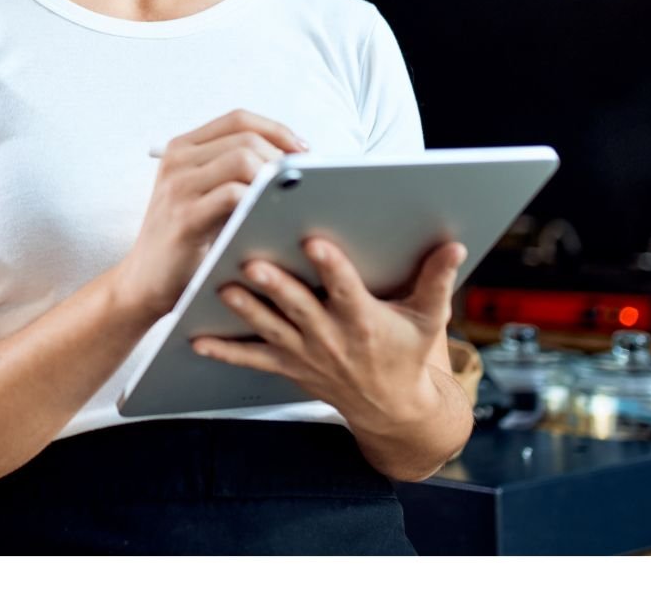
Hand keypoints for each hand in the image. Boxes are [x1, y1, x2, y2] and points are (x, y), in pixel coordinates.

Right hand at [111, 109, 306, 320]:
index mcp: (182, 148)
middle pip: (245, 137)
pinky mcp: (185, 217)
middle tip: (301, 183)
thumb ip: (233, 172)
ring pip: (243, 159)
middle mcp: (177, 160)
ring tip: (288, 200)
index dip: (277, 130)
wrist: (144, 282)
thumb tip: (293, 162)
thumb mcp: (203, 195)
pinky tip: (270, 217)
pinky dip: (259, 201)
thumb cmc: (186, 241)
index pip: (239, 119)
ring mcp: (178, 186)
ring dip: (273, 178)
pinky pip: (234, 194)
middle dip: (281, 157)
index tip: (302, 152)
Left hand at [192, 237, 466, 431]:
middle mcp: (330, 337)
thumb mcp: (428, 318)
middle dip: (276, 287)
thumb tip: (454, 245)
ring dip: (244, 310)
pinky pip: (251, 358)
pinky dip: (224, 350)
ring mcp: (305, 353)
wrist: (391, 409)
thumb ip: (437, 280)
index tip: (314, 241)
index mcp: (364, 320)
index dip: (331, 267)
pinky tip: (195, 339)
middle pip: (299, 308)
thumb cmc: (407, 352)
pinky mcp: (287, 364)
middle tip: (252, 263)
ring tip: (219, 288)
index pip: (346, 290)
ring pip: (269, 328)